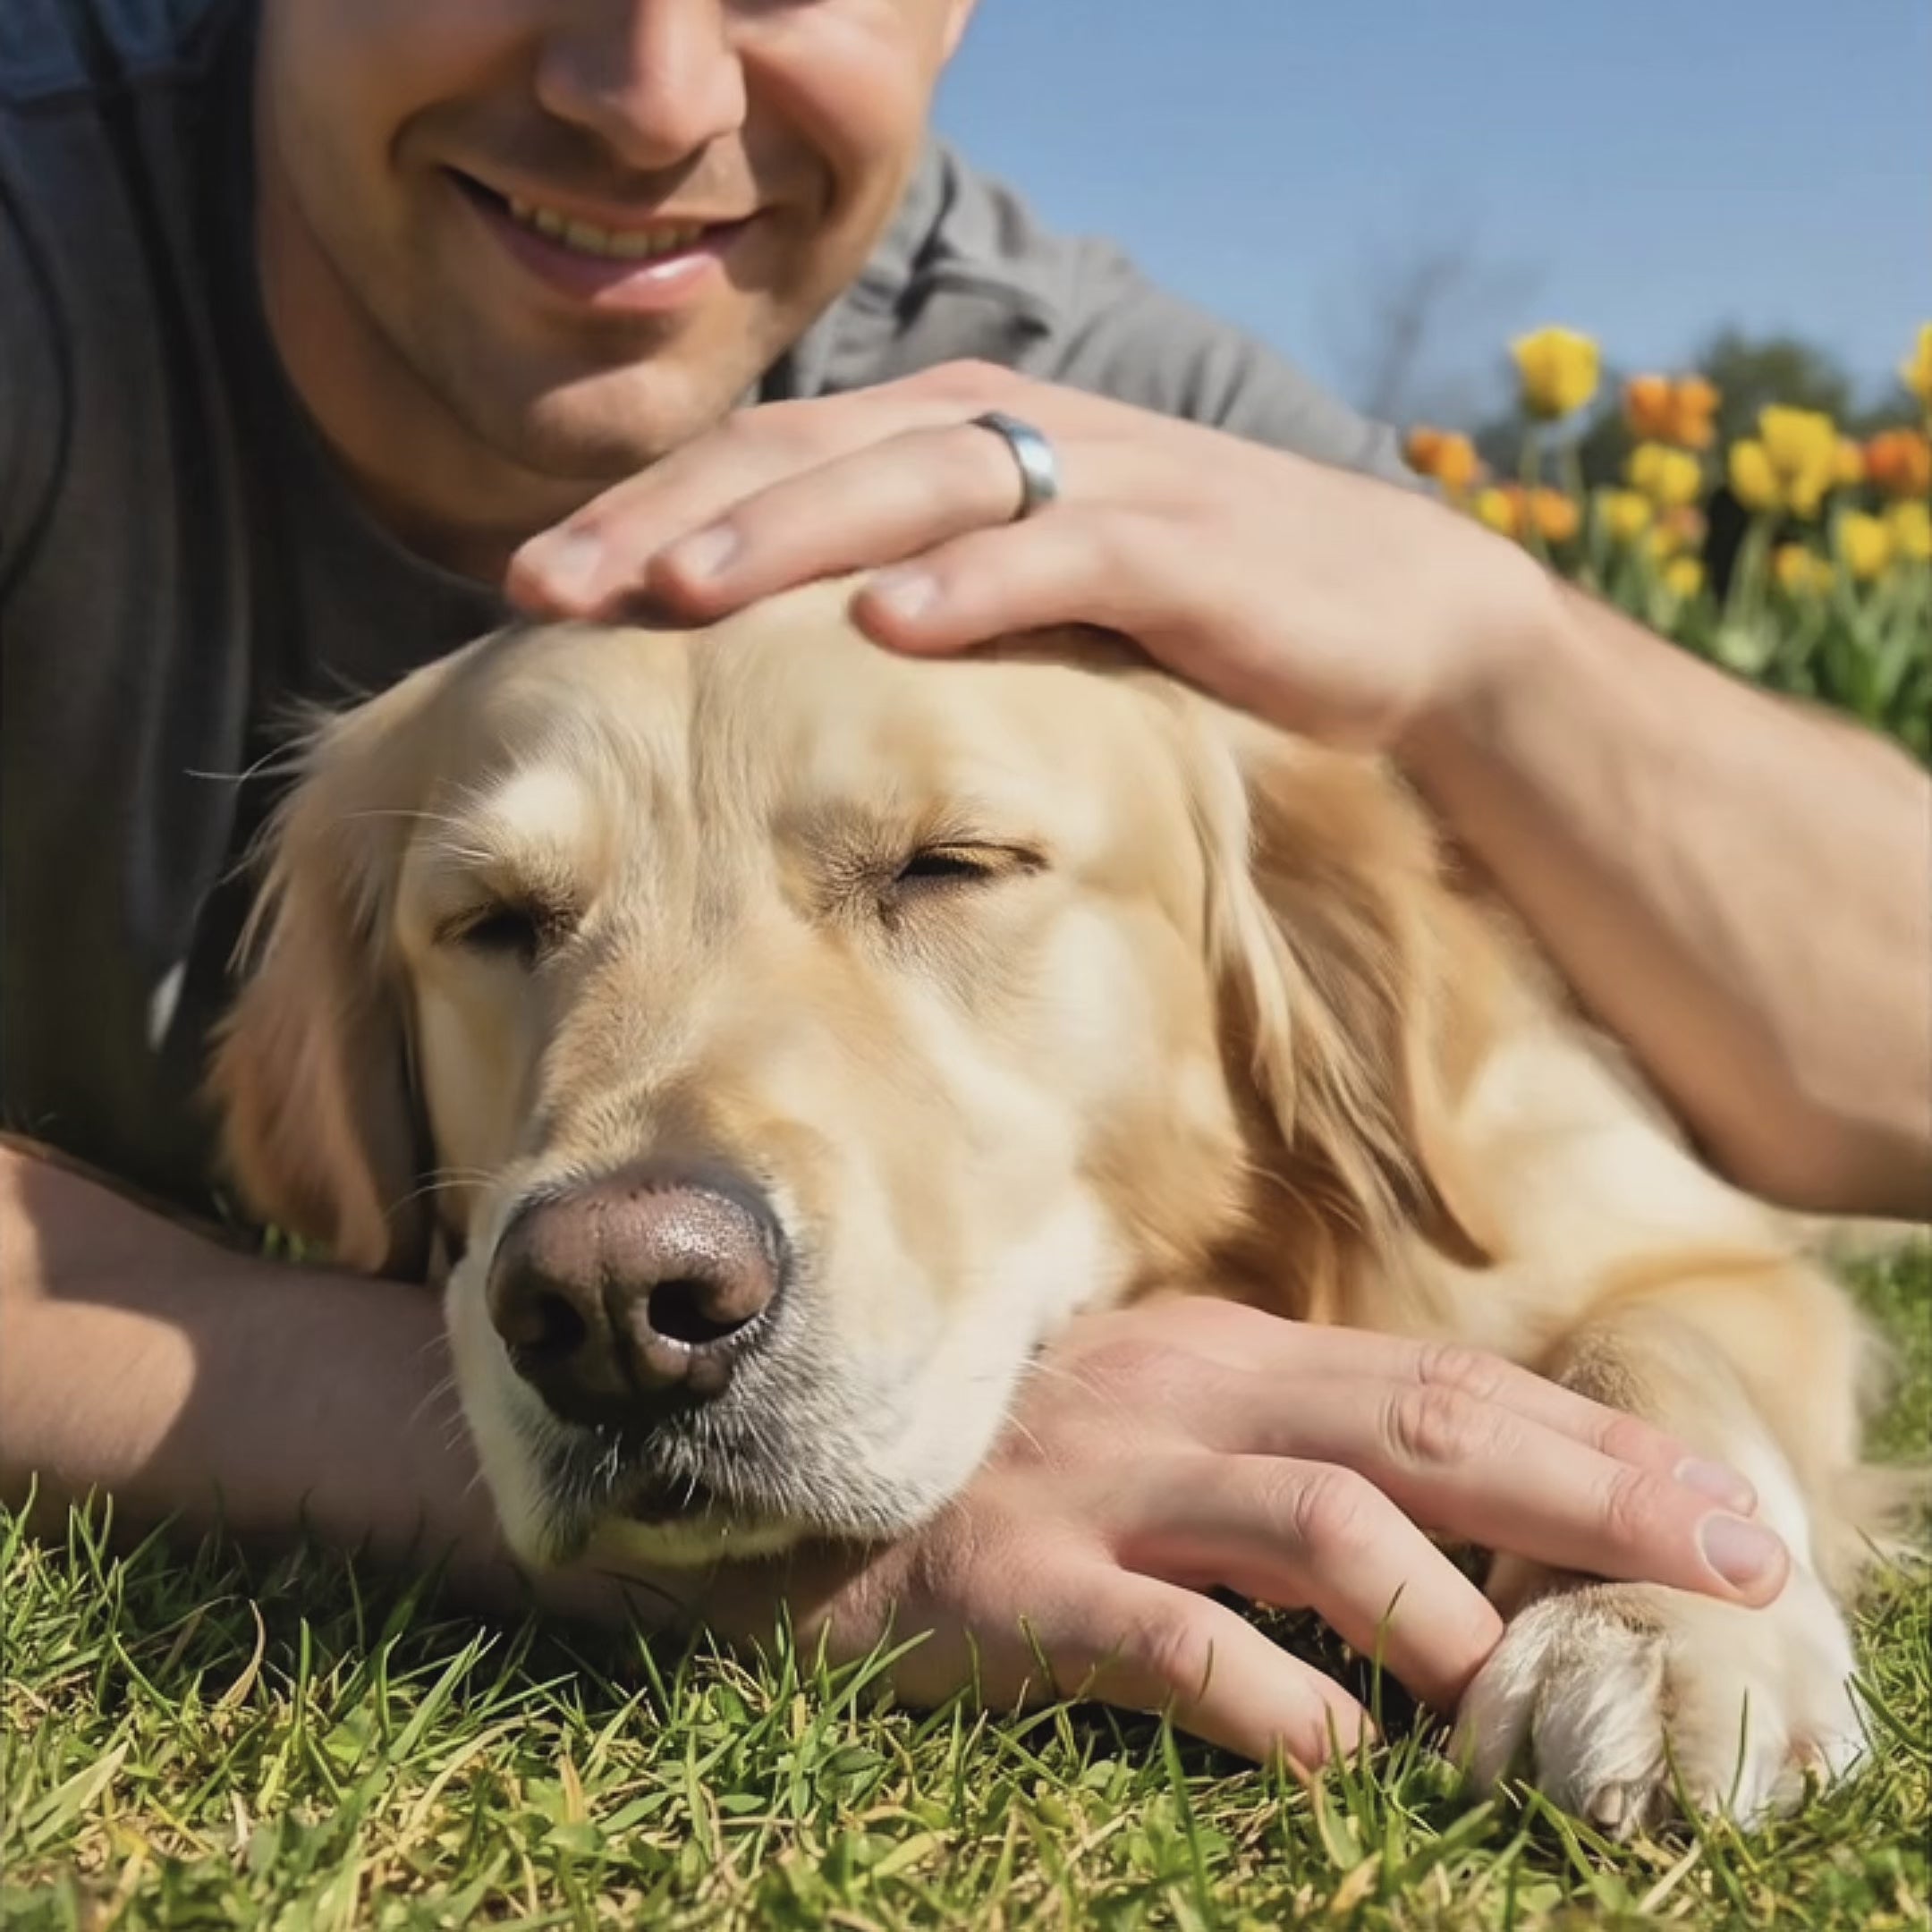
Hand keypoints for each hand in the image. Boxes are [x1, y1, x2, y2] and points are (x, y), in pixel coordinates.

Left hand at [507, 360, 1550, 753]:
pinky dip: (974, 586)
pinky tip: (886, 628)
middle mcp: (1003, 433)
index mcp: (949, 436)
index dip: (642, 512)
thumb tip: (767, 667)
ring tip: (671, 595)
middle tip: (541, 590)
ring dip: (784, 538)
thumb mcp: (1022, 593)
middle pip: (804, 457)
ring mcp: (1095, 479)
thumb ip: (909, 592)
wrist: (1393, 614)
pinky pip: (1062, 555)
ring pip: (911, 486)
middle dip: (666, 519)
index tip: (525, 588)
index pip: (765, 460)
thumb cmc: (1182, 617)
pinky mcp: (1183, 548)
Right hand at [670, 1296, 1783, 1773]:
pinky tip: (1329, 1750)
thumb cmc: (1013, 1486)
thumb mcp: (1168, 1444)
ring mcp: (1091, 1482)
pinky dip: (1256, 1690)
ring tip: (1506, 1688)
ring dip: (1431, 1600)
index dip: (1598, 1444)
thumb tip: (1484, 1549)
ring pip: (1302, 1514)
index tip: (1733, 1508)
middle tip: (1735, 1563)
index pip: (1445, 1386)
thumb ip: (1299, 1473)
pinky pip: (1154, 1633)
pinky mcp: (1009, 1582)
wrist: (797, 1498)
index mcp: (1225, 1359)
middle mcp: (1175, 1396)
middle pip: (1417, 1424)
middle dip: (1591, 1490)